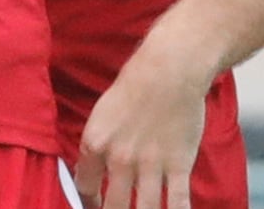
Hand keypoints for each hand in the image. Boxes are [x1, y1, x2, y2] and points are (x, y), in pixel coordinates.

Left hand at [73, 42, 206, 208]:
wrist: (170, 69)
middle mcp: (120, 159)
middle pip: (114, 207)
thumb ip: (97, 144)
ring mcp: (150, 165)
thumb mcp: (102, 113)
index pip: (85, 189)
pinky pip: (178, 202)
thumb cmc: (135, 85)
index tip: (96, 207)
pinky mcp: (178, 165)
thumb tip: (92, 168)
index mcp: (96, 144)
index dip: (90, 204)